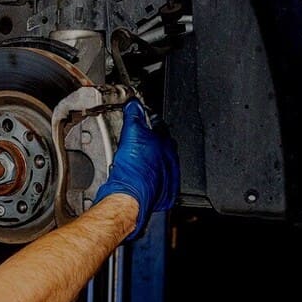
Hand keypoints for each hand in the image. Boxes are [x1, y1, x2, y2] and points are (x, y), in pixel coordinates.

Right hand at [94, 100, 178, 240]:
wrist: (133, 196)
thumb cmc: (135, 169)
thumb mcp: (131, 134)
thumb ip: (134, 117)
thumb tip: (134, 105)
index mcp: (166, 144)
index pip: (160, 126)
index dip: (149, 120)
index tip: (142, 117)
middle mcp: (170, 161)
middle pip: (162, 145)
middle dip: (152, 141)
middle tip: (139, 138)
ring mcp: (167, 178)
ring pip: (160, 163)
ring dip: (151, 159)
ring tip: (137, 159)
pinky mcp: (162, 193)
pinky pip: (158, 180)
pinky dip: (150, 176)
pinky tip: (139, 176)